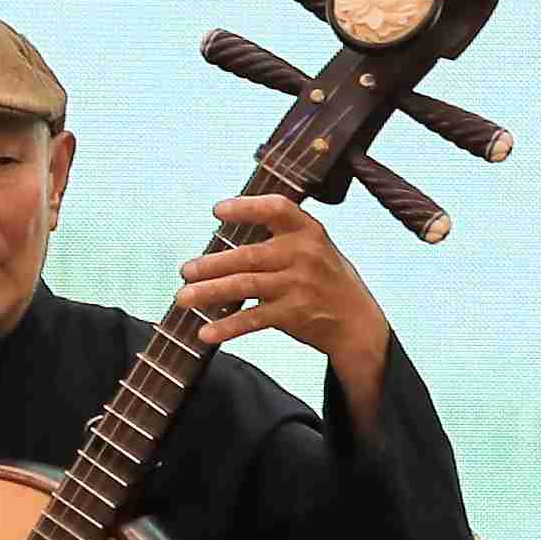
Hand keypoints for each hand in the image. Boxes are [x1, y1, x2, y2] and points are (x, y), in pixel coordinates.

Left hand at [178, 189, 390, 389]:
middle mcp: (304, 254)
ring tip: (183, 298)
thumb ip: (279, 237)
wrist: (357, 321)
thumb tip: (223, 238)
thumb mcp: (314, 247)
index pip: (277, 208)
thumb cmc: (325, 279)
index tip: (217, 211)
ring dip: (210, 292)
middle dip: (212, 263)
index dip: (247, 206)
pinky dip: (227, 327)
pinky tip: (206, 332)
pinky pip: (254, 319)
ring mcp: (299, 285)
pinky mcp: (294, 314)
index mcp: (308, 230)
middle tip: (185, 270)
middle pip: (249, 255)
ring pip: (245, 286)